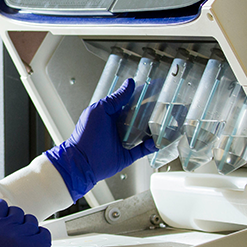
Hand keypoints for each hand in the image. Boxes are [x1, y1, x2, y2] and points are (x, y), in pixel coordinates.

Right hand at [0, 199, 50, 246]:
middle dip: (12, 219)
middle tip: (8, 234)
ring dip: (25, 227)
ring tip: (18, 242)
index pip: (0, 204)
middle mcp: (13, 230)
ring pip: (30, 219)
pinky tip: (29, 246)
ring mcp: (29, 237)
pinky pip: (43, 231)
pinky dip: (38, 236)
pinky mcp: (42, 246)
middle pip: (16, 210)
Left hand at [44, 78, 156, 200]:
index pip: (129, 102)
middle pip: (138, 117)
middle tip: (164, 105)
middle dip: (150, 112)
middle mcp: (117, 127)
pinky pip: (143, 149)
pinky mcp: (127, 155)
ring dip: (153, 128)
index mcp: (110, 114)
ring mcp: (123, 141)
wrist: (82, 162)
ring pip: (143, 133)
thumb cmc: (85, 135)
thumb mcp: (100, 110)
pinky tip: (157, 140)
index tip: (154, 89)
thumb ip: (115, 99)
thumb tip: (129, 84)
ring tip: (164, 122)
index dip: (140, 96)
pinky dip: (152, 145)